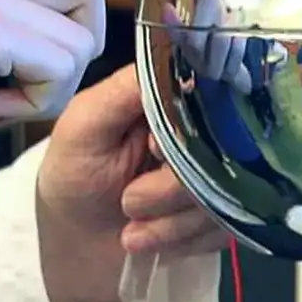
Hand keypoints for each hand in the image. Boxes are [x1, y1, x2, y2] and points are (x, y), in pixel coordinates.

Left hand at [35, 66, 230, 301]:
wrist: (76, 241)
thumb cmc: (74, 174)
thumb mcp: (83, 125)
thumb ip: (121, 92)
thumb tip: (171, 60)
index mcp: (173, 98)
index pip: (212, 96)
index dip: (188, 129)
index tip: (153, 150)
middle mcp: (205, 132)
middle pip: (225, 152)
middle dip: (170, 190)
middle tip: (127, 202)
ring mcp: (222, 174)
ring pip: (228, 196)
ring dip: (171, 223)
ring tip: (131, 228)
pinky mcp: (227, 213)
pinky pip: (227, 228)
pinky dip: (183, 241)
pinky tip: (150, 241)